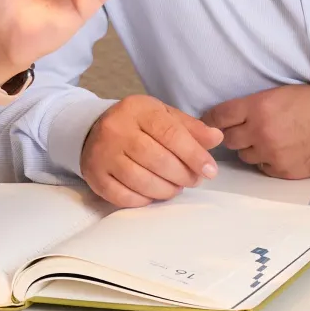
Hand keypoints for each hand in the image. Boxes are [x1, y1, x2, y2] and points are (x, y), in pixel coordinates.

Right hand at [80, 94, 224, 207]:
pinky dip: (143, 200)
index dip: (194, 155)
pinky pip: (123, 196)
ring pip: (140, 180)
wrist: (93, 130)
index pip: (171, 134)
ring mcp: (102, 153)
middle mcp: (116, 129)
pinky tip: (152, 194)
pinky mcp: (94, 175)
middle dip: (182, 175)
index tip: (210, 171)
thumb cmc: (137, 124)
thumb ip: (190, 128)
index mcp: (138, 110)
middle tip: (193, 180)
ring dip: (165, 190)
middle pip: (157, 159)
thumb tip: (216, 138)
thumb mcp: (163, 116)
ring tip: (175, 188)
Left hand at [202, 85, 309, 178]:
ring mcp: (271, 154)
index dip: (211, 119)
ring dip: (251, 149)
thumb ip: (254, 106)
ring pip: (244, 156)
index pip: (218, 116)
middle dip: (234, 135)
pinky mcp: (283, 171)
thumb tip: (229, 117)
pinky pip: (263, 168)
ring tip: (269, 140)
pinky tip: (283, 151)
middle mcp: (261, 131)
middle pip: (228, 140)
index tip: (209, 122)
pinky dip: (267, 161)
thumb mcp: (283, 93)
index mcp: (259, 107)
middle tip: (244, 130)